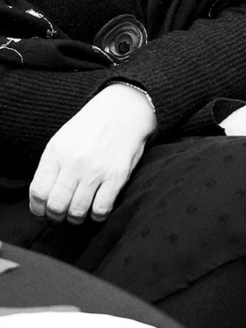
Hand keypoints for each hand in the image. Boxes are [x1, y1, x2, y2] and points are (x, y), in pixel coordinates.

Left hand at [29, 84, 155, 224]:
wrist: (125, 109)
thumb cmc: (92, 125)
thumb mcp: (63, 138)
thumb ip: (52, 165)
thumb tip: (43, 197)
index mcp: (57, 151)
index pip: (38, 192)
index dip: (38, 209)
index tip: (43, 212)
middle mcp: (74, 162)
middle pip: (56, 206)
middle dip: (56, 217)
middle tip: (62, 215)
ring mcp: (96, 170)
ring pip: (77, 212)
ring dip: (75, 218)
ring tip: (78, 212)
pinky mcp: (116, 176)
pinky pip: (101, 209)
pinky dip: (96, 216)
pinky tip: (96, 208)